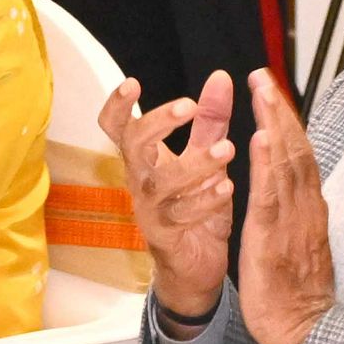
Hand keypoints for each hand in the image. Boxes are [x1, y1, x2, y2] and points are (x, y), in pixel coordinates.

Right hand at [109, 72, 238, 321]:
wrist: (195, 266)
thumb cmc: (196, 205)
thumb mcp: (206, 156)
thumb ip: (212, 120)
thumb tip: (220, 77)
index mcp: (145, 159)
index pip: (116, 127)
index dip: (118, 106)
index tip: (134, 83)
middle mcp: (140, 180)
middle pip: (133, 145)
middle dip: (158, 122)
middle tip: (189, 105)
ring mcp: (149, 209)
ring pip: (160, 182)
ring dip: (194, 163)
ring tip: (228, 148)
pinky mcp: (164, 235)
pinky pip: (180, 215)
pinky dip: (204, 200)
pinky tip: (226, 187)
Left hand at [234, 71, 337, 343]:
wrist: (306, 332)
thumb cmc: (296, 294)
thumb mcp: (296, 244)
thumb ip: (294, 215)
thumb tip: (292, 192)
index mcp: (308, 210)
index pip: (299, 156)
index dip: (286, 122)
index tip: (271, 92)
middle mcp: (306, 208)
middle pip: (297, 149)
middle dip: (280, 110)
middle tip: (264, 75)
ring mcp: (294, 221)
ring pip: (289, 164)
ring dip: (276, 123)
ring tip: (263, 90)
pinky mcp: (277, 237)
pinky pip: (273, 195)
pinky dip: (269, 164)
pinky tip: (262, 138)